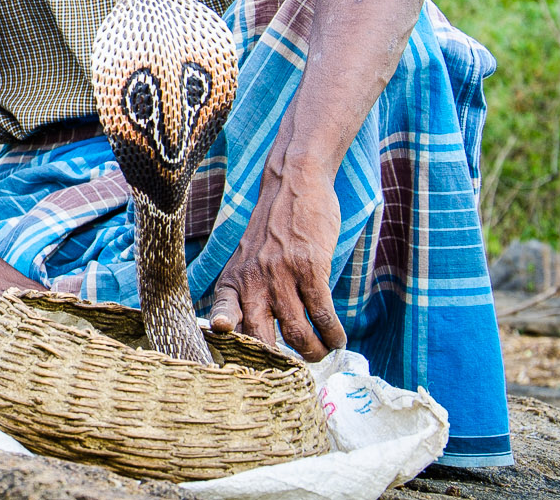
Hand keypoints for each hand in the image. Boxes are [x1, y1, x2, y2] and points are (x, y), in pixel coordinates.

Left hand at [210, 154, 346, 361]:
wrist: (292, 186)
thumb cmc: (271, 231)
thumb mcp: (246, 259)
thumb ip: (247, 292)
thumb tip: (251, 332)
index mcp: (233, 280)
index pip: (222, 312)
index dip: (223, 335)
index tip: (225, 348)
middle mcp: (253, 281)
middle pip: (260, 336)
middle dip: (277, 362)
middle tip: (292, 373)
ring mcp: (281, 275)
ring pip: (295, 332)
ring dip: (312, 351)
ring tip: (321, 353)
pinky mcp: (310, 268)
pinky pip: (322, 313)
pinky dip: (332, 333)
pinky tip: (337, 339)